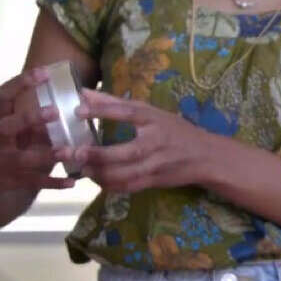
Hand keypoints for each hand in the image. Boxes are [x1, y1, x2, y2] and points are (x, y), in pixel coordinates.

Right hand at [0, 68, 82, 202]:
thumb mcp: (0, 123)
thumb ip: (26, 118)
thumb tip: (62, 107)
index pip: (4, 95)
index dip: (22, 82)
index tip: (45, 72)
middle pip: (11, 126)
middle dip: (31, 118)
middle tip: (55, 111)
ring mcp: (5, 160)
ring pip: (27, 158)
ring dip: (49, 154)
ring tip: (71, 151)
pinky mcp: (13, 180)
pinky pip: (35, 182)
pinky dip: (54, 183)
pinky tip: (72, 182)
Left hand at [72, 102, 227, 197]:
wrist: (205, 157)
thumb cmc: (173, 129)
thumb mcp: (149, 111)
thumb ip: (113, 103)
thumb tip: (82, 93)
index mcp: (154, 119)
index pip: (128, 112)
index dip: (103, 111)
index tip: (78, 111)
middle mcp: (155, 142)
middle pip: (126, 151)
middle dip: (98, 155)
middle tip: (75, 152)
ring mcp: (156, 165)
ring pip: (125, 174)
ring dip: (100, 174)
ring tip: (81, 168)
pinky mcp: (154, 182)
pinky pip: (128, 187)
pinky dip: (110, 186)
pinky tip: (96, 180)